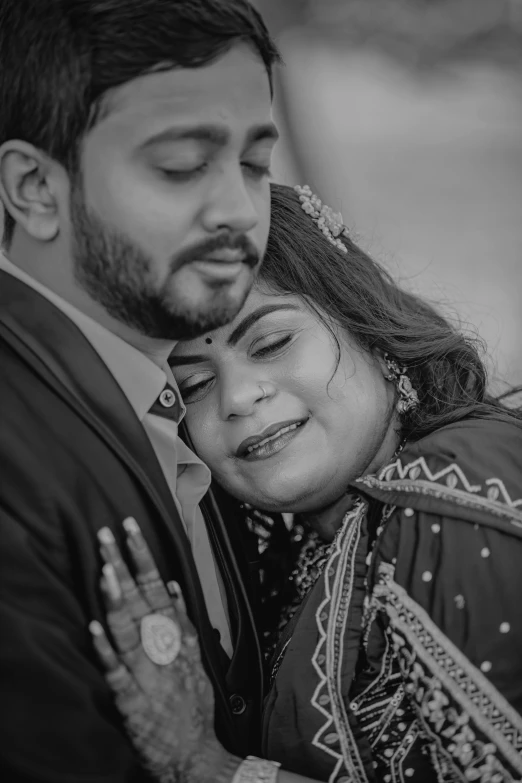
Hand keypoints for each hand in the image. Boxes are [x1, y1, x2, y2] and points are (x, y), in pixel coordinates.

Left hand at [89, 518, 238, 782]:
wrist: (194, 751)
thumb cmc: (193, 702)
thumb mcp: (197, 656)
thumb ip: (184, 622)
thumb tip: (173, 586)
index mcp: (176, 636)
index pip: (158, 587)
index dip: (143, 557)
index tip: (130, 529)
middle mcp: (162, 649)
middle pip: (141, 600)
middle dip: (125, 565)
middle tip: (108, 533)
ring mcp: (147, 673)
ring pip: (131, 629)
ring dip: (118, 599)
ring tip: (105, 569)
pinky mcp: (131, 701)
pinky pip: (118, 672)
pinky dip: (107, 651)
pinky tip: (94, 628)